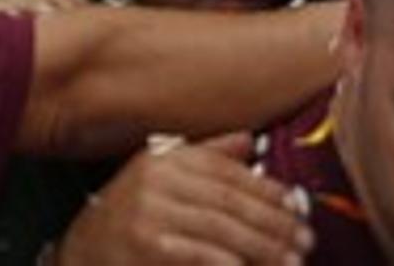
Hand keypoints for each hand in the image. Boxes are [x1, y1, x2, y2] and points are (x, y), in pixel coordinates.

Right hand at [57, 134, 313, 265]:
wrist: (88, 249)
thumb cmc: (133, 213)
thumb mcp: (162, 176)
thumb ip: (206, 157)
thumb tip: (249, 140)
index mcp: (165, 159)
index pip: (227, 171)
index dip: (267, 189)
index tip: (298, 207)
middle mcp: (157, 181)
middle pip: (230, 202)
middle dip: (274, 223)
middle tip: (305, 240)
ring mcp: (152, 215)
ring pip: (223, 231)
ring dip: (264, 250)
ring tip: (291, 261)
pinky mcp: (149, 248)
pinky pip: (202, 256)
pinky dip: (232, 263)